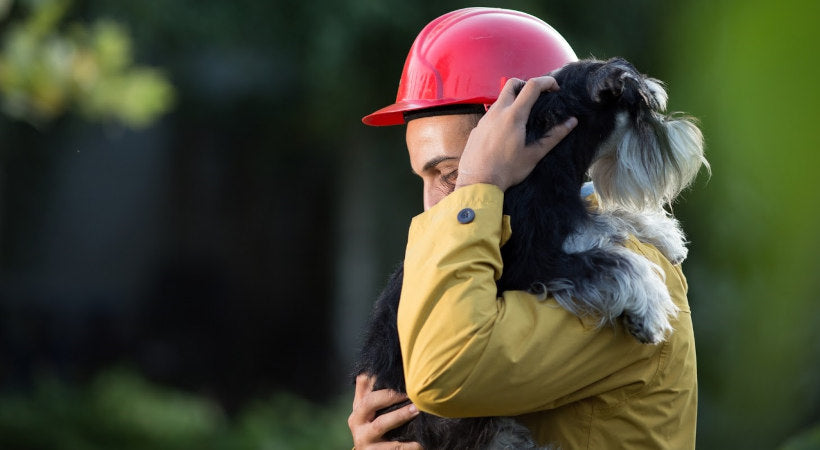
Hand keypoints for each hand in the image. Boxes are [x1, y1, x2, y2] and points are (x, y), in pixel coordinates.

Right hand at [348, 374, 421, 449]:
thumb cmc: (375, 430)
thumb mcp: (371, 412)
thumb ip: (373, 391)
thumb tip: (384, 366)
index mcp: (358, 408)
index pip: (363, 384)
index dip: (377, 375)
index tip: (395, 370)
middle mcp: (356, 422)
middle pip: (370, 402)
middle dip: (390, 395)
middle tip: (410, 392)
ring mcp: (364, 439)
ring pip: (381, 424)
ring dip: (400, 415)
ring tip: (417, 410)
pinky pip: (395, 447)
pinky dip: (410, 444)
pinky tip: (422, 440)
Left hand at [455, 76, 577, 190]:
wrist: (477, 183)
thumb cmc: (507, 171)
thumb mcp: (534, 155)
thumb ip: (553, 136)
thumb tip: (571, 122)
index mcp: (514, 116)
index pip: (532, 86)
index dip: (547, 82)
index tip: (555, 88)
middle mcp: (497, 112)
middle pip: (512, 84)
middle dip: (526, 84)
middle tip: (537, 97)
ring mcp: (484, 120)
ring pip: (500, 100)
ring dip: (513, 100)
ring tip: (523, 117)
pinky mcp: (477, 129)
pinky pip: (490, 115)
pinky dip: (501, 116)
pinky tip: (506, 133)